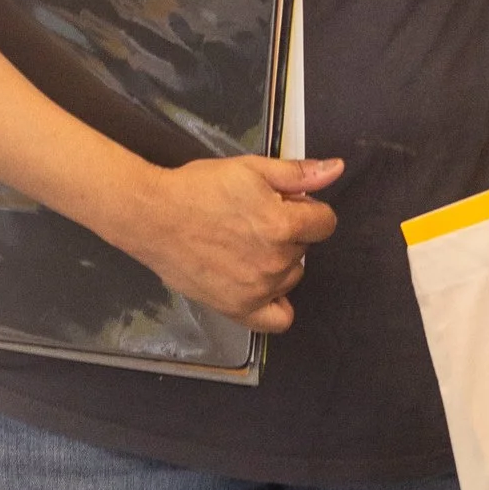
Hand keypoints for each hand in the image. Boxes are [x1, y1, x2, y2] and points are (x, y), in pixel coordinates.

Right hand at [119, 155, 343, 333]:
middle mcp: (275, 261)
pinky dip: (277, 304)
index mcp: (283, 224)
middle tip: (255, 221)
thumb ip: (297, 174)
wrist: (153, 217)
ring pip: (292, 277)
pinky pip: (278, 319)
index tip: (286, 204)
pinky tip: (264, 286)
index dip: (308, 209)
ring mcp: (258, 289)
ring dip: (280, 263)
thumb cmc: (198, 189)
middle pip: (305, 249)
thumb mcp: (251, 169)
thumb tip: (336, 170)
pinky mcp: (238, 309)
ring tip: (247, 246)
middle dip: (290, 233)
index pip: (325, 222)